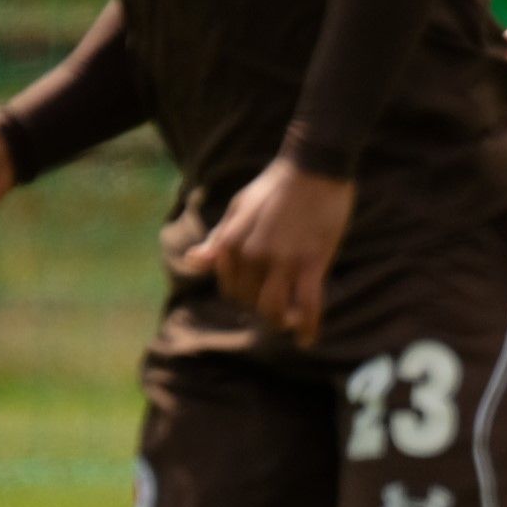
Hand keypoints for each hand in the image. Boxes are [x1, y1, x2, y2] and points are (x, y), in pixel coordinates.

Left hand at [178, 157, 356, 346]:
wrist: (313, 166)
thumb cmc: (275, 185)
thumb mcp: (238, 208)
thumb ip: (219, 239)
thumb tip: (193, 261)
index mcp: (232, 243)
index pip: (231, 288)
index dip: (244, 295)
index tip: (258, 295)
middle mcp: (254, 256)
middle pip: (252, 302)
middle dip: (263, 309)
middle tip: (279, 309)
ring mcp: (284, 261)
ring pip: (276, 309)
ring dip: (281, 321)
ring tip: (290, 323)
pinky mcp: (312, 262)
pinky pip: (309, 304)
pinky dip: (308, 327)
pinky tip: (307, 340)